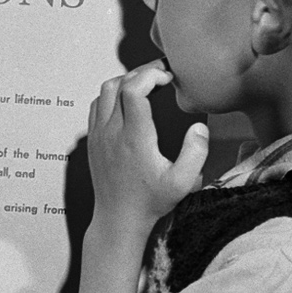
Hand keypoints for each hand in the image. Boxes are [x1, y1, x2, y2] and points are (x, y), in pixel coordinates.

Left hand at [87, 64, 207, 233]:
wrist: (118, 219)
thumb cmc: (150, 202)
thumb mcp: (182, 182)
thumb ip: (196, 153)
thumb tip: (199, 127)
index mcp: (134, 138)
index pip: (133, 89)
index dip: (151, 75)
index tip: (168, 78)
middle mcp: (112, 133)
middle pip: (118, 84)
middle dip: (141, 73)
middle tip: (162, 75)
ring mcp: (99, 136)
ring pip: (105, 92)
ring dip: (126, 81)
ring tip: (147, 85)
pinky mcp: (93, 141)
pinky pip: (97, 105)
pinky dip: (112, 95)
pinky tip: (129, 103)